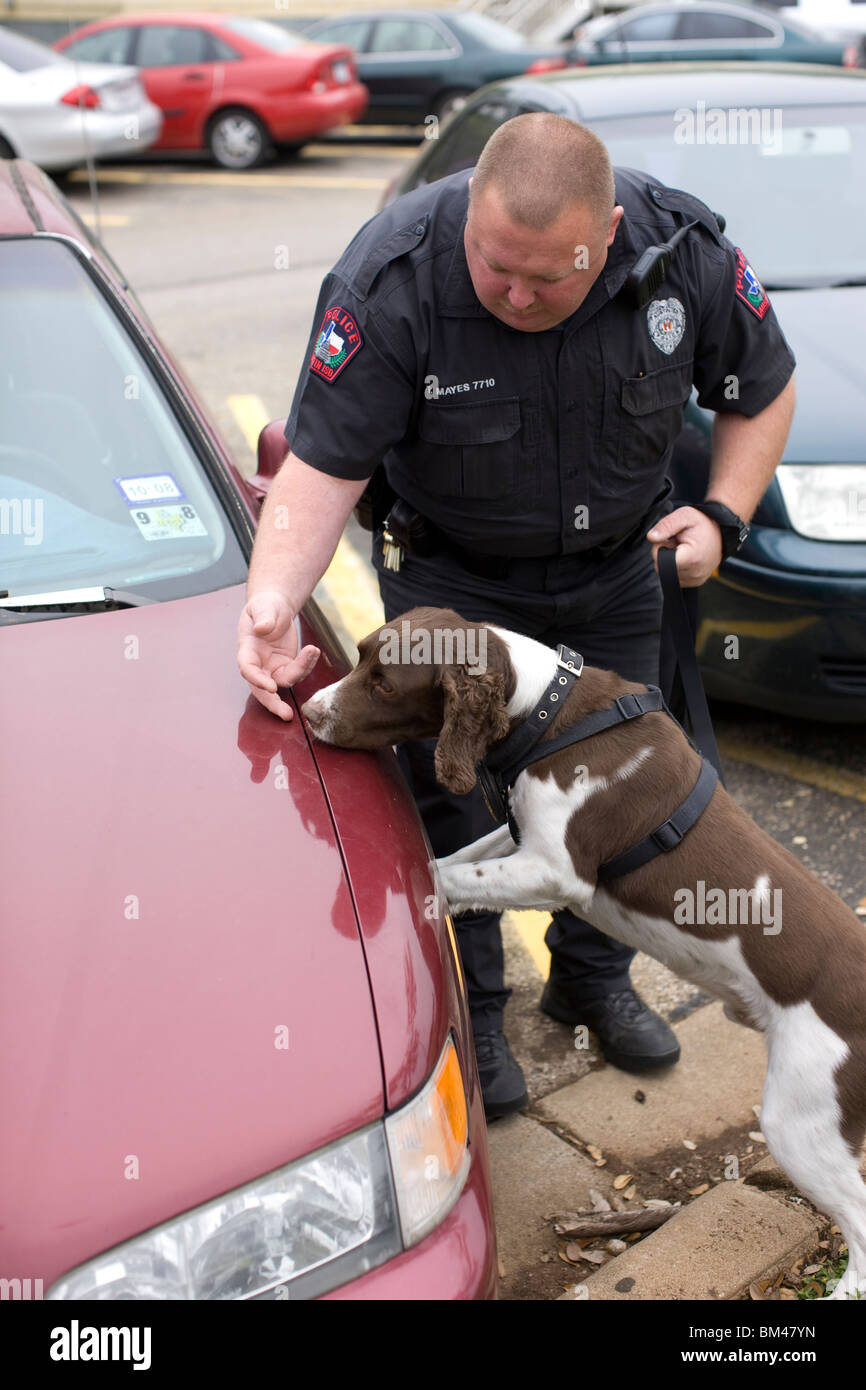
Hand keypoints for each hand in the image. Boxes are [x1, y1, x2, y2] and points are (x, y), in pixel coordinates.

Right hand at [237, 590, 319, 720]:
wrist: (275, 609)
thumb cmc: (265, 607)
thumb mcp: (264, 607)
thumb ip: (264, 617)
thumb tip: (263, 628)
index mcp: (247, 650)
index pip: (248, 669)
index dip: (257, 680)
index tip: (271, 687)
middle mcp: (258, 664)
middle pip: (262, 689)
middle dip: (273, 703)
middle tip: (286, 715)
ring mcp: (273, 667)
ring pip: (285, 682)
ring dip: (301, 671)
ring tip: (312, 650)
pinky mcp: (287, 666)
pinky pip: (299, 672)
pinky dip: (308, 664)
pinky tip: (314, 650)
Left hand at [646, 506, 722, 587]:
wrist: (721, 531)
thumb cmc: (703, 523)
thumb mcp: (684, 516)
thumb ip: (666, 525)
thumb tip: (651, 537)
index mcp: (692, 558)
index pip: (659, 562)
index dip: (660, 548)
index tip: (671, 540)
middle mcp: (695, 573)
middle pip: (661, 568)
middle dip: (666, 554)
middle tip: (678, 543)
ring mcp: (695, 580)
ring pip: (667, 574)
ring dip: (671, 561)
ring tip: (684, 549)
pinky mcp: (695, 582)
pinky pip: (675, 578)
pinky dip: (677, 567)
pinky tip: (686, 556)